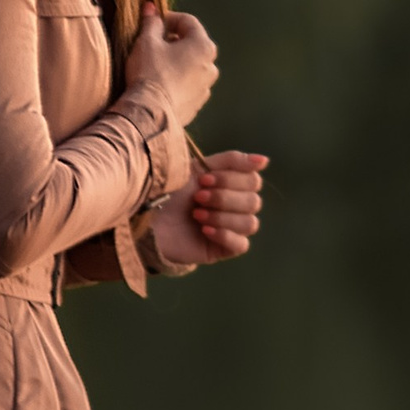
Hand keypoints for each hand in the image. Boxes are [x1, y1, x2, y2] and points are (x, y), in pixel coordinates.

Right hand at [125, 2, 218, 126]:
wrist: (150, 114)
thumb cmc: (150, 72)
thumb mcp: (146, 42)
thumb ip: (151, 23)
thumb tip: (151, 8)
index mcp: (203, 46)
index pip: (188, 21)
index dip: (169, 18)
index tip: (153, 22)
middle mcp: (211, 66)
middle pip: (192, 44)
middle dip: (173, 40)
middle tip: (153, 43)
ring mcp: (206, 87)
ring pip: (191, 66)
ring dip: (176, 61)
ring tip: (155, 65)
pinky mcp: (197, 105)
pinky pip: (188, 85)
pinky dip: (177, 80)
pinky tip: (160, 84)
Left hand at [150, 150, 266, 266]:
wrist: (145, 218)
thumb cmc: (169, 190)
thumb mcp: (199, 168)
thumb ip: (232, 161)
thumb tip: (264, 160)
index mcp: (231, 185)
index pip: (253, 180)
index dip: (232, 180)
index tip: (204, 179)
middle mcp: (234, 206)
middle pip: (254, 202)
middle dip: (224, 198)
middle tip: (198, 197)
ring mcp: (230, 228)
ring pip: (250, 223)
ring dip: (222, 216)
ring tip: (197, 215)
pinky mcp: (222, 249)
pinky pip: (242, 244)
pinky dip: (225, 235)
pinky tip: (204, 230)